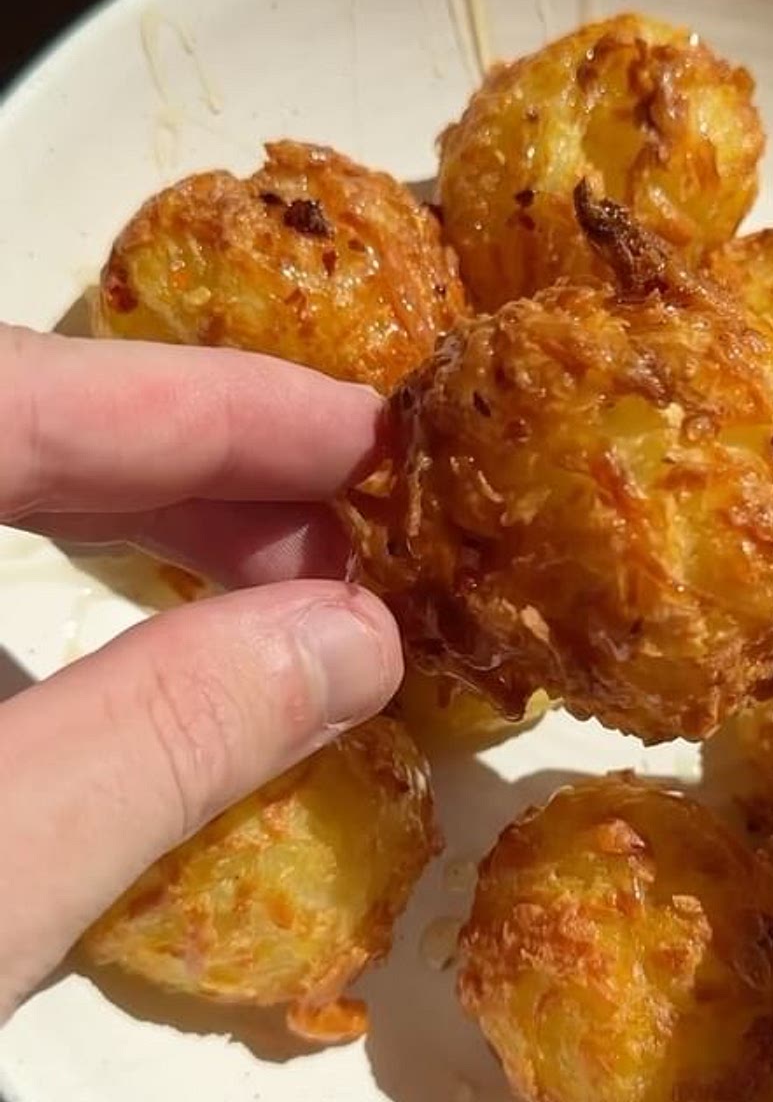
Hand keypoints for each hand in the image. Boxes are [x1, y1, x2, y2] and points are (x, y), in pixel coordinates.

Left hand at [0, 327, 401, 1017]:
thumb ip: (163, 743)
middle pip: (12, 420)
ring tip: (273, 594)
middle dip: (202, 475)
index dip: (230, 404)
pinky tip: (134, 658)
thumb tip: (359, 640)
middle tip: (346, 544)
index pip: (34, 390)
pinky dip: (57, 592)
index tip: (376, 439)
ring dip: (139, 529)